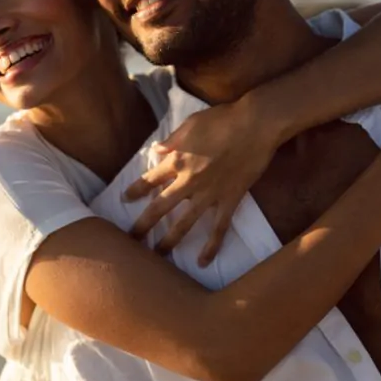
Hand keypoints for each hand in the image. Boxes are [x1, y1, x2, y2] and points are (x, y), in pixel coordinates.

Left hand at [124, 99, 277, 266]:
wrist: (256, 125)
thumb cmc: (222, 118)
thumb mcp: (191, 124)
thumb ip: (172, 140)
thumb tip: (156, 150)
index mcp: (177, 160)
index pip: (150, 180)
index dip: (135, 191)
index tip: (124, 199)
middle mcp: (189, 181)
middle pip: (160, 207)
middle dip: (143, 225)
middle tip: (130, 240)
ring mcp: (210, 194)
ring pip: (185, 223)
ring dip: (170, 241)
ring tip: (158, 256)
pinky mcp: (230, 200)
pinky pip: (219, 227)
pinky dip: (212, 246)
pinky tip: (203, 261)